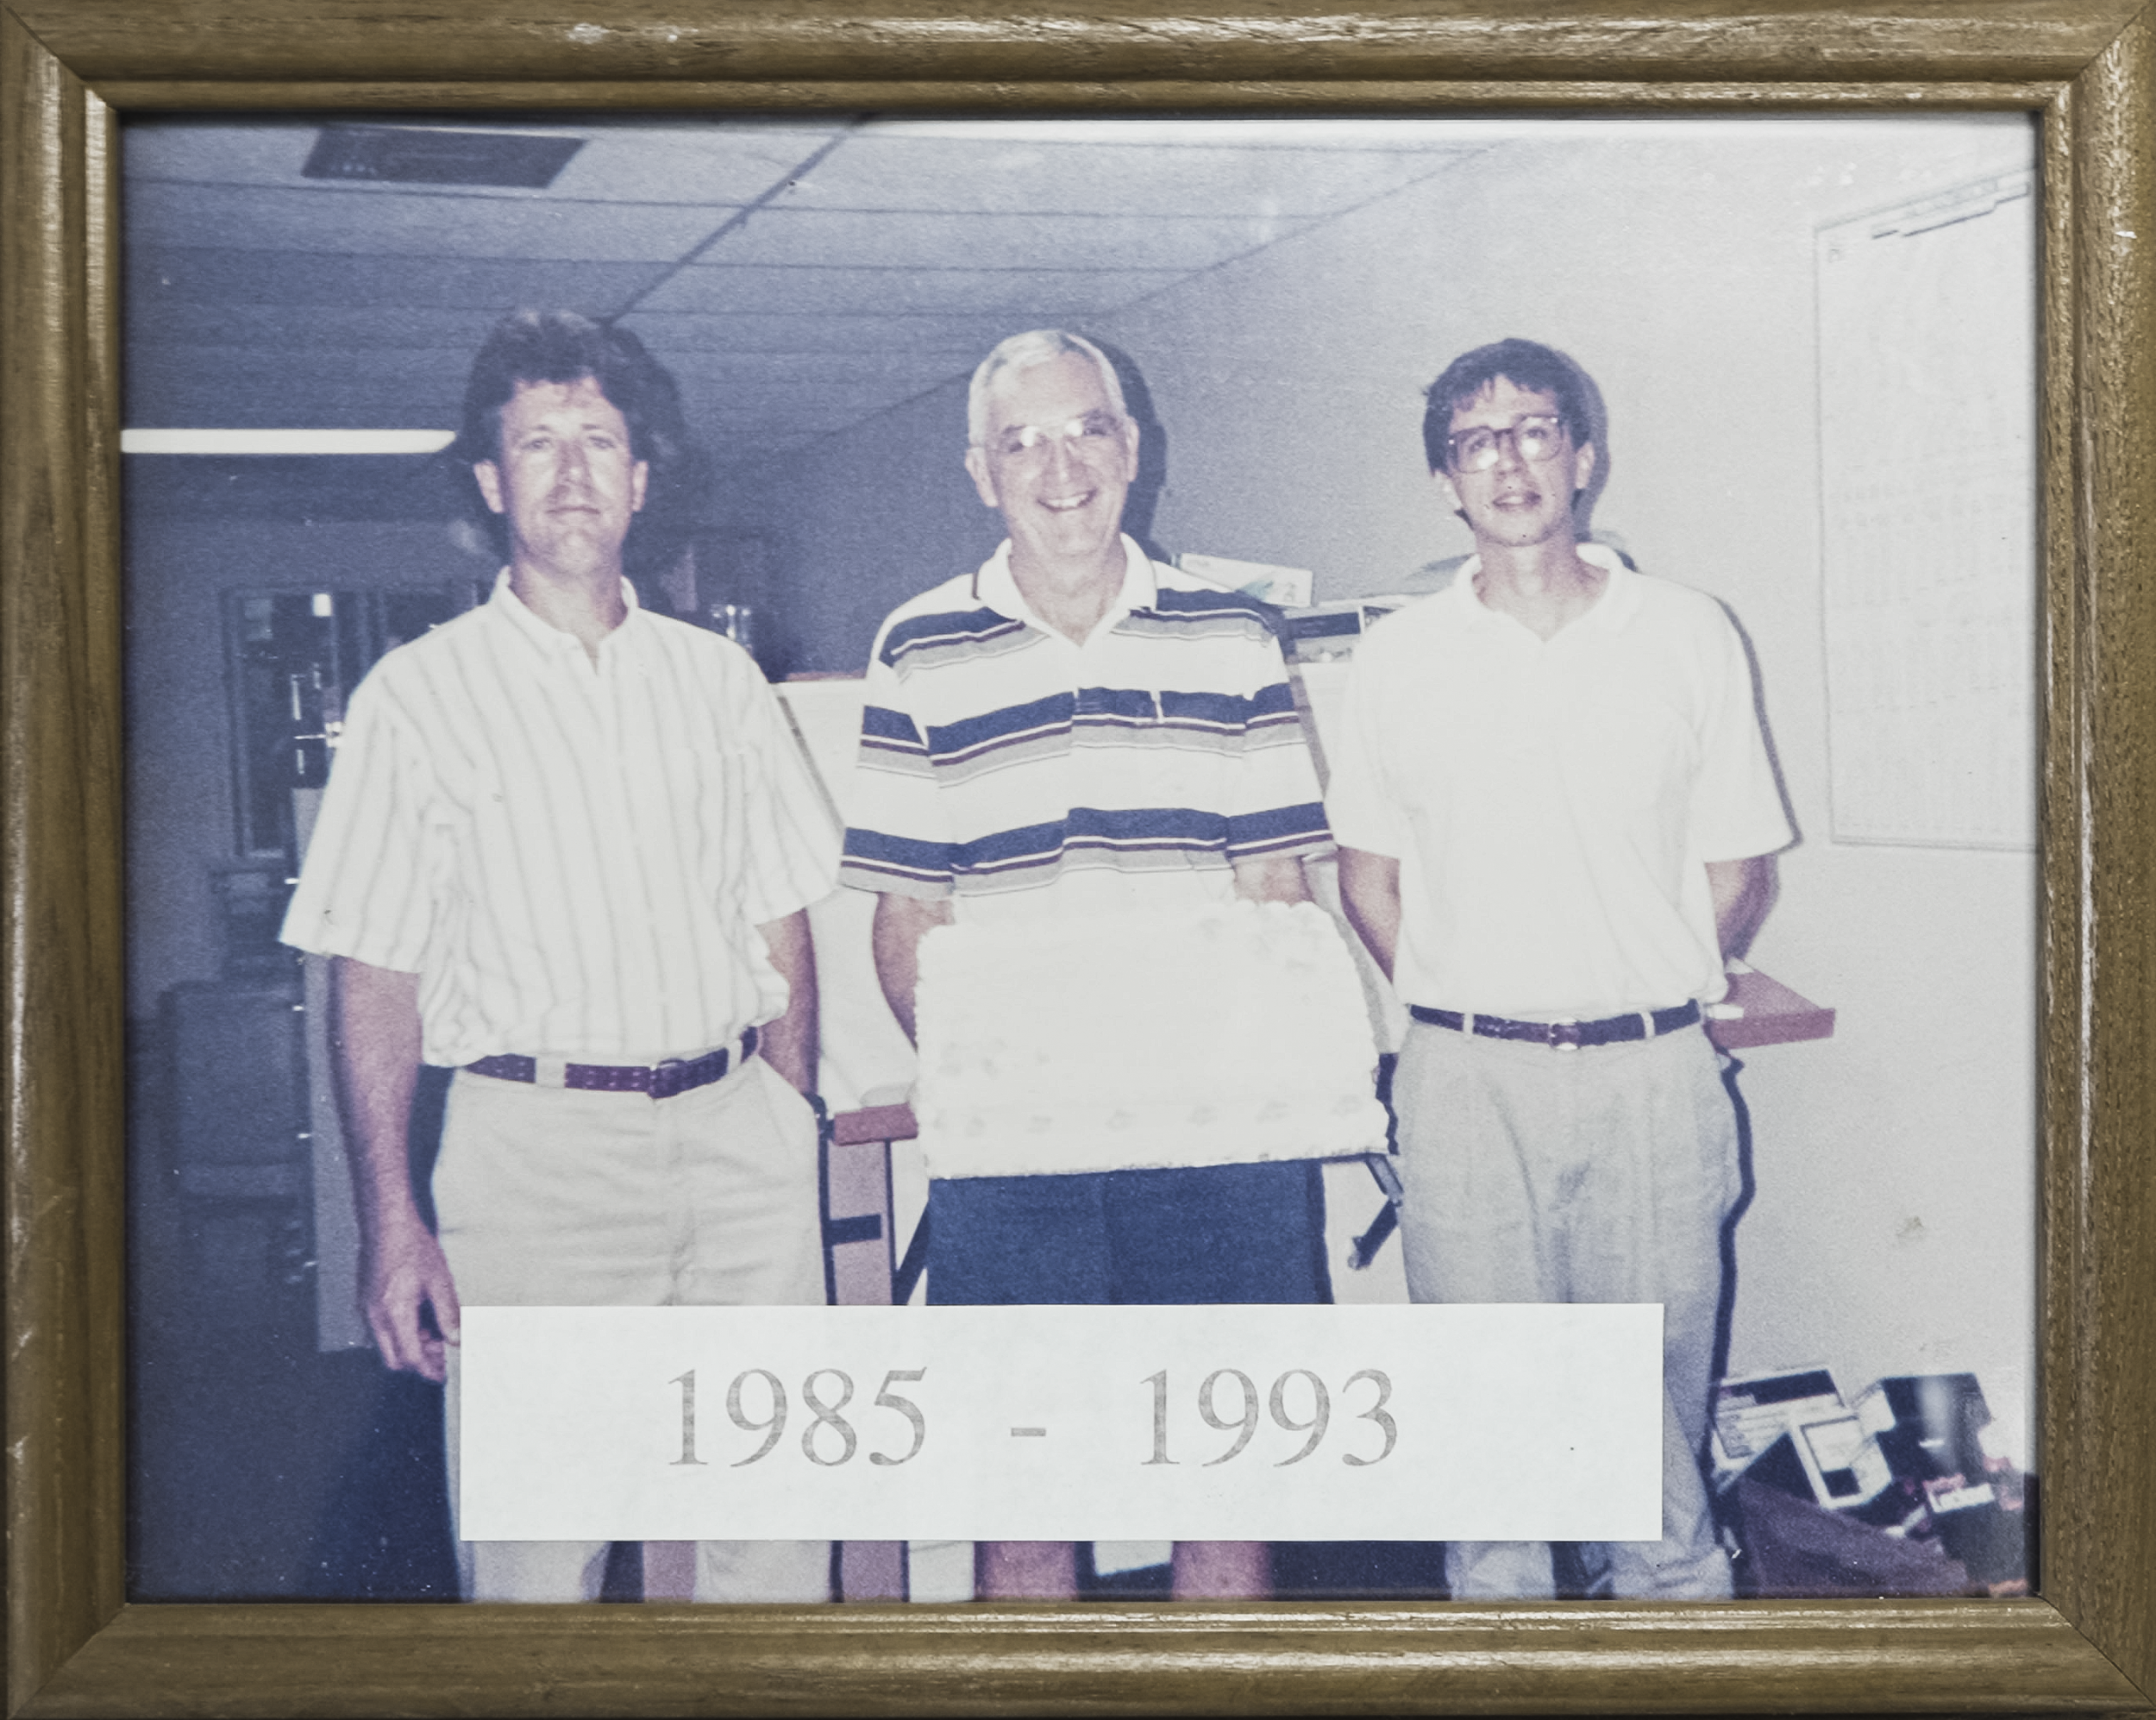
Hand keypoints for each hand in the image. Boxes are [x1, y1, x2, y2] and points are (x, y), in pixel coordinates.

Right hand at [362, 1212, 460, 1382]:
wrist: (386, 1223)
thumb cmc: (411, 1245)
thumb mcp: (439, 1280)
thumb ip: (448, 1313)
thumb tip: (456, 1338)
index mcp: (395, 1313)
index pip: (410, 1357)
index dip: (428, 1368)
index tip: (442, 1373)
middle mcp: (376, 1316)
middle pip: (394, 1358)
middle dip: (418, 1360)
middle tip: (441, 1350)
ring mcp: (367, 1309)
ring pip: (386, 1345)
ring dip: (409, 1345)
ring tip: (433, 1329)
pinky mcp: (365, 1300)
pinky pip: (380, 1329)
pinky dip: (399, 1332)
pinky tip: (417, 1316)